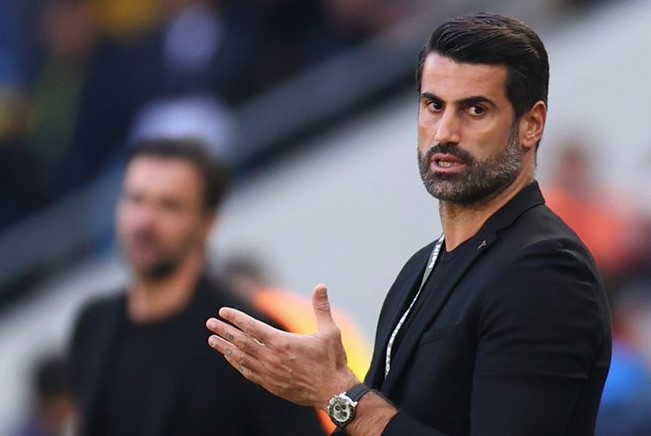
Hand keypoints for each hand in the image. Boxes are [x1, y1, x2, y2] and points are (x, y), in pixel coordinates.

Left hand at [206, 284, 358, 408]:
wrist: (333, 393)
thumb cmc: (332, 361)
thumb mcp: (330, 331)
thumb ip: (321, 308)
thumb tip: (321, 286)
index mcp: (283, 343)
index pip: (252, 327)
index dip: (236, 318)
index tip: (223, 312)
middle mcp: (272, 358)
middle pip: (241, 342)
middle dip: (224, 331)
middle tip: (209, 323)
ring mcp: (269, 373)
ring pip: (241, 358)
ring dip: (225, 348)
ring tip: (212, 340)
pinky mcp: (271, 385)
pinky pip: (247, 372)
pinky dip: (236, 363)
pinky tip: (230, 358)